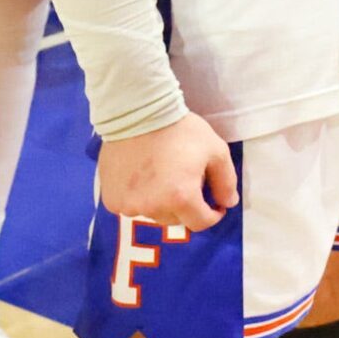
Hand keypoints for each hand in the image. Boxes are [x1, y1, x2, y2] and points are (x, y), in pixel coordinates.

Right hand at [98, 112, 237, 230]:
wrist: (138, 115)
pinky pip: (132, 207)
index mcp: (180, 198)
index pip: (200, 223)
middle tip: (188, 182)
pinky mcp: (111, 200)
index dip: (212, 214)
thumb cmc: (181, 130)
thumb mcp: (215, 151)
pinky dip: (141, 198)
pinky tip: (144, 178)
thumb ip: (225, 181)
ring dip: (163, 203)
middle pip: (176, 220)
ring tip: (164, 178)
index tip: (214, 203)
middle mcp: (153, 208)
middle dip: (187, 207)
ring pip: (154, 214)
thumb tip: (227, 204)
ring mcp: (128, 206)